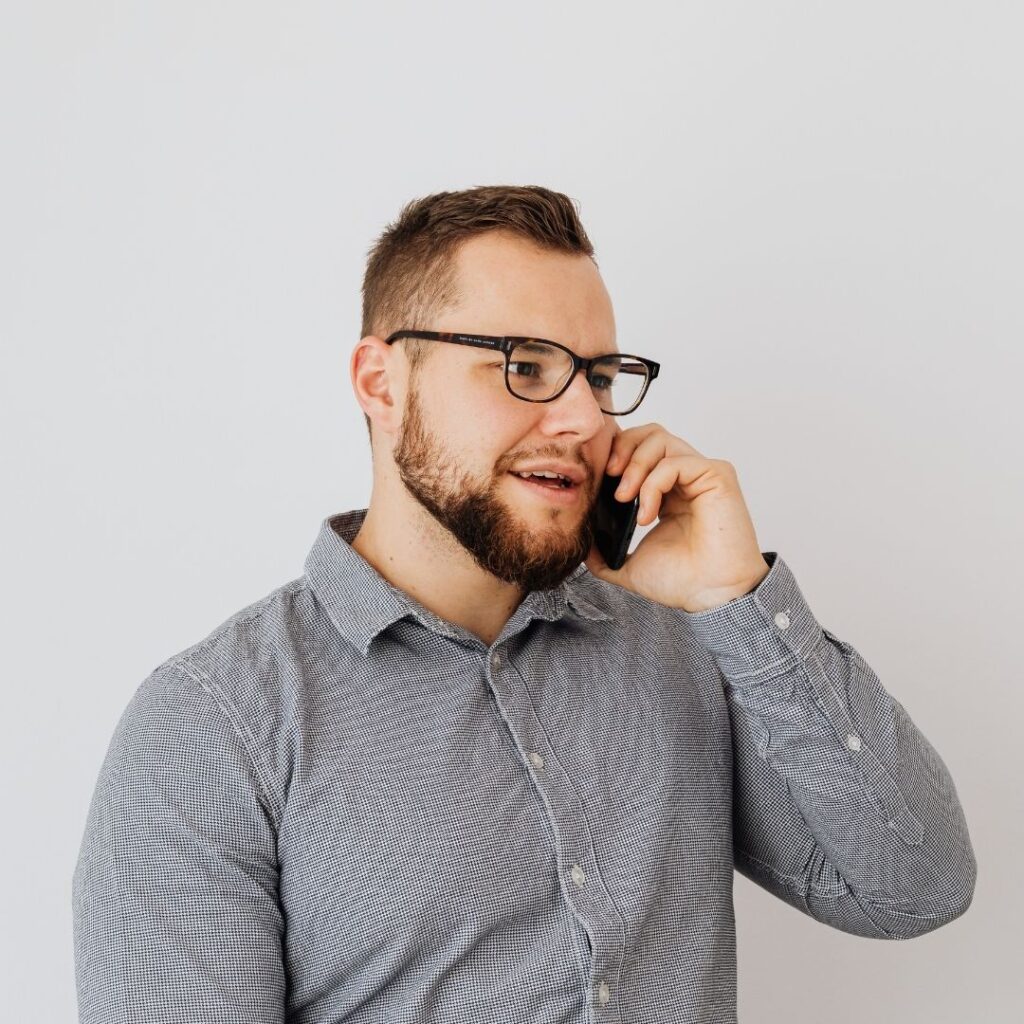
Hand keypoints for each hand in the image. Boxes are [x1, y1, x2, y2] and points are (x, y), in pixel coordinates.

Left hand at [584, 423, 770, 611]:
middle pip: (649, 433)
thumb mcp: (627, 564)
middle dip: (622, 449)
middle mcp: (685, 477)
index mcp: (667, 491)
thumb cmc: (681, 581)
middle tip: (609, 478)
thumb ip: (603, 553)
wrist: (710, 597)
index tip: (599, 478)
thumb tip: (582, 544)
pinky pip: (676, 462)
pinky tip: (647, 514)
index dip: (616, 453)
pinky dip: (653, 484)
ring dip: (635, 465)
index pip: (639, 449)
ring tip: (625, 499)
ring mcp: (702, 473)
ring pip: (660, 439)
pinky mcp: (717, 476)